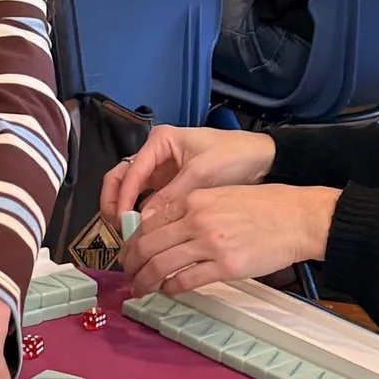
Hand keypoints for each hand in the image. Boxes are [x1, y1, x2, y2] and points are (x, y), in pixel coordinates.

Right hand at [100, 120, 273, 222]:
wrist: (264, 161)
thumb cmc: (234, 156)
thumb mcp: (202, 174)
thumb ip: (171, 196)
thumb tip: (144, 222)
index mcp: (160, 142)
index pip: (129, 170)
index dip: (122, 197)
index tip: (123, 222)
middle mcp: (155, 155)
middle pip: (121, 179)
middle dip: (115, 203)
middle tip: (119, 230)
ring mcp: (162, 172)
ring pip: (131, 192)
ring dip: (126, 213)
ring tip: (130, 237)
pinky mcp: (171, 188)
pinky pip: (149, 202)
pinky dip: (144, 217)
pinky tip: (147, 236)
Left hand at [117, 180, 336, 295]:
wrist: (297, 218)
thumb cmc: (265, 205)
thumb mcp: (222, 195)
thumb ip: (192, 209)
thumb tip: (165, 228)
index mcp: (194, 200)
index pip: (150, 221)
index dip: (132, 239)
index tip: (128, 250)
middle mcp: (197, 221)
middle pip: (148, 245)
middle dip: (131, 262)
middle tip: (126, 272)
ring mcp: (210, 245)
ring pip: (161, 265)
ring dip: (144, 280)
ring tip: (138, 288)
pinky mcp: (225, 267)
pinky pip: (186, 281)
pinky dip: (170, 288)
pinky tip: (166, 290)